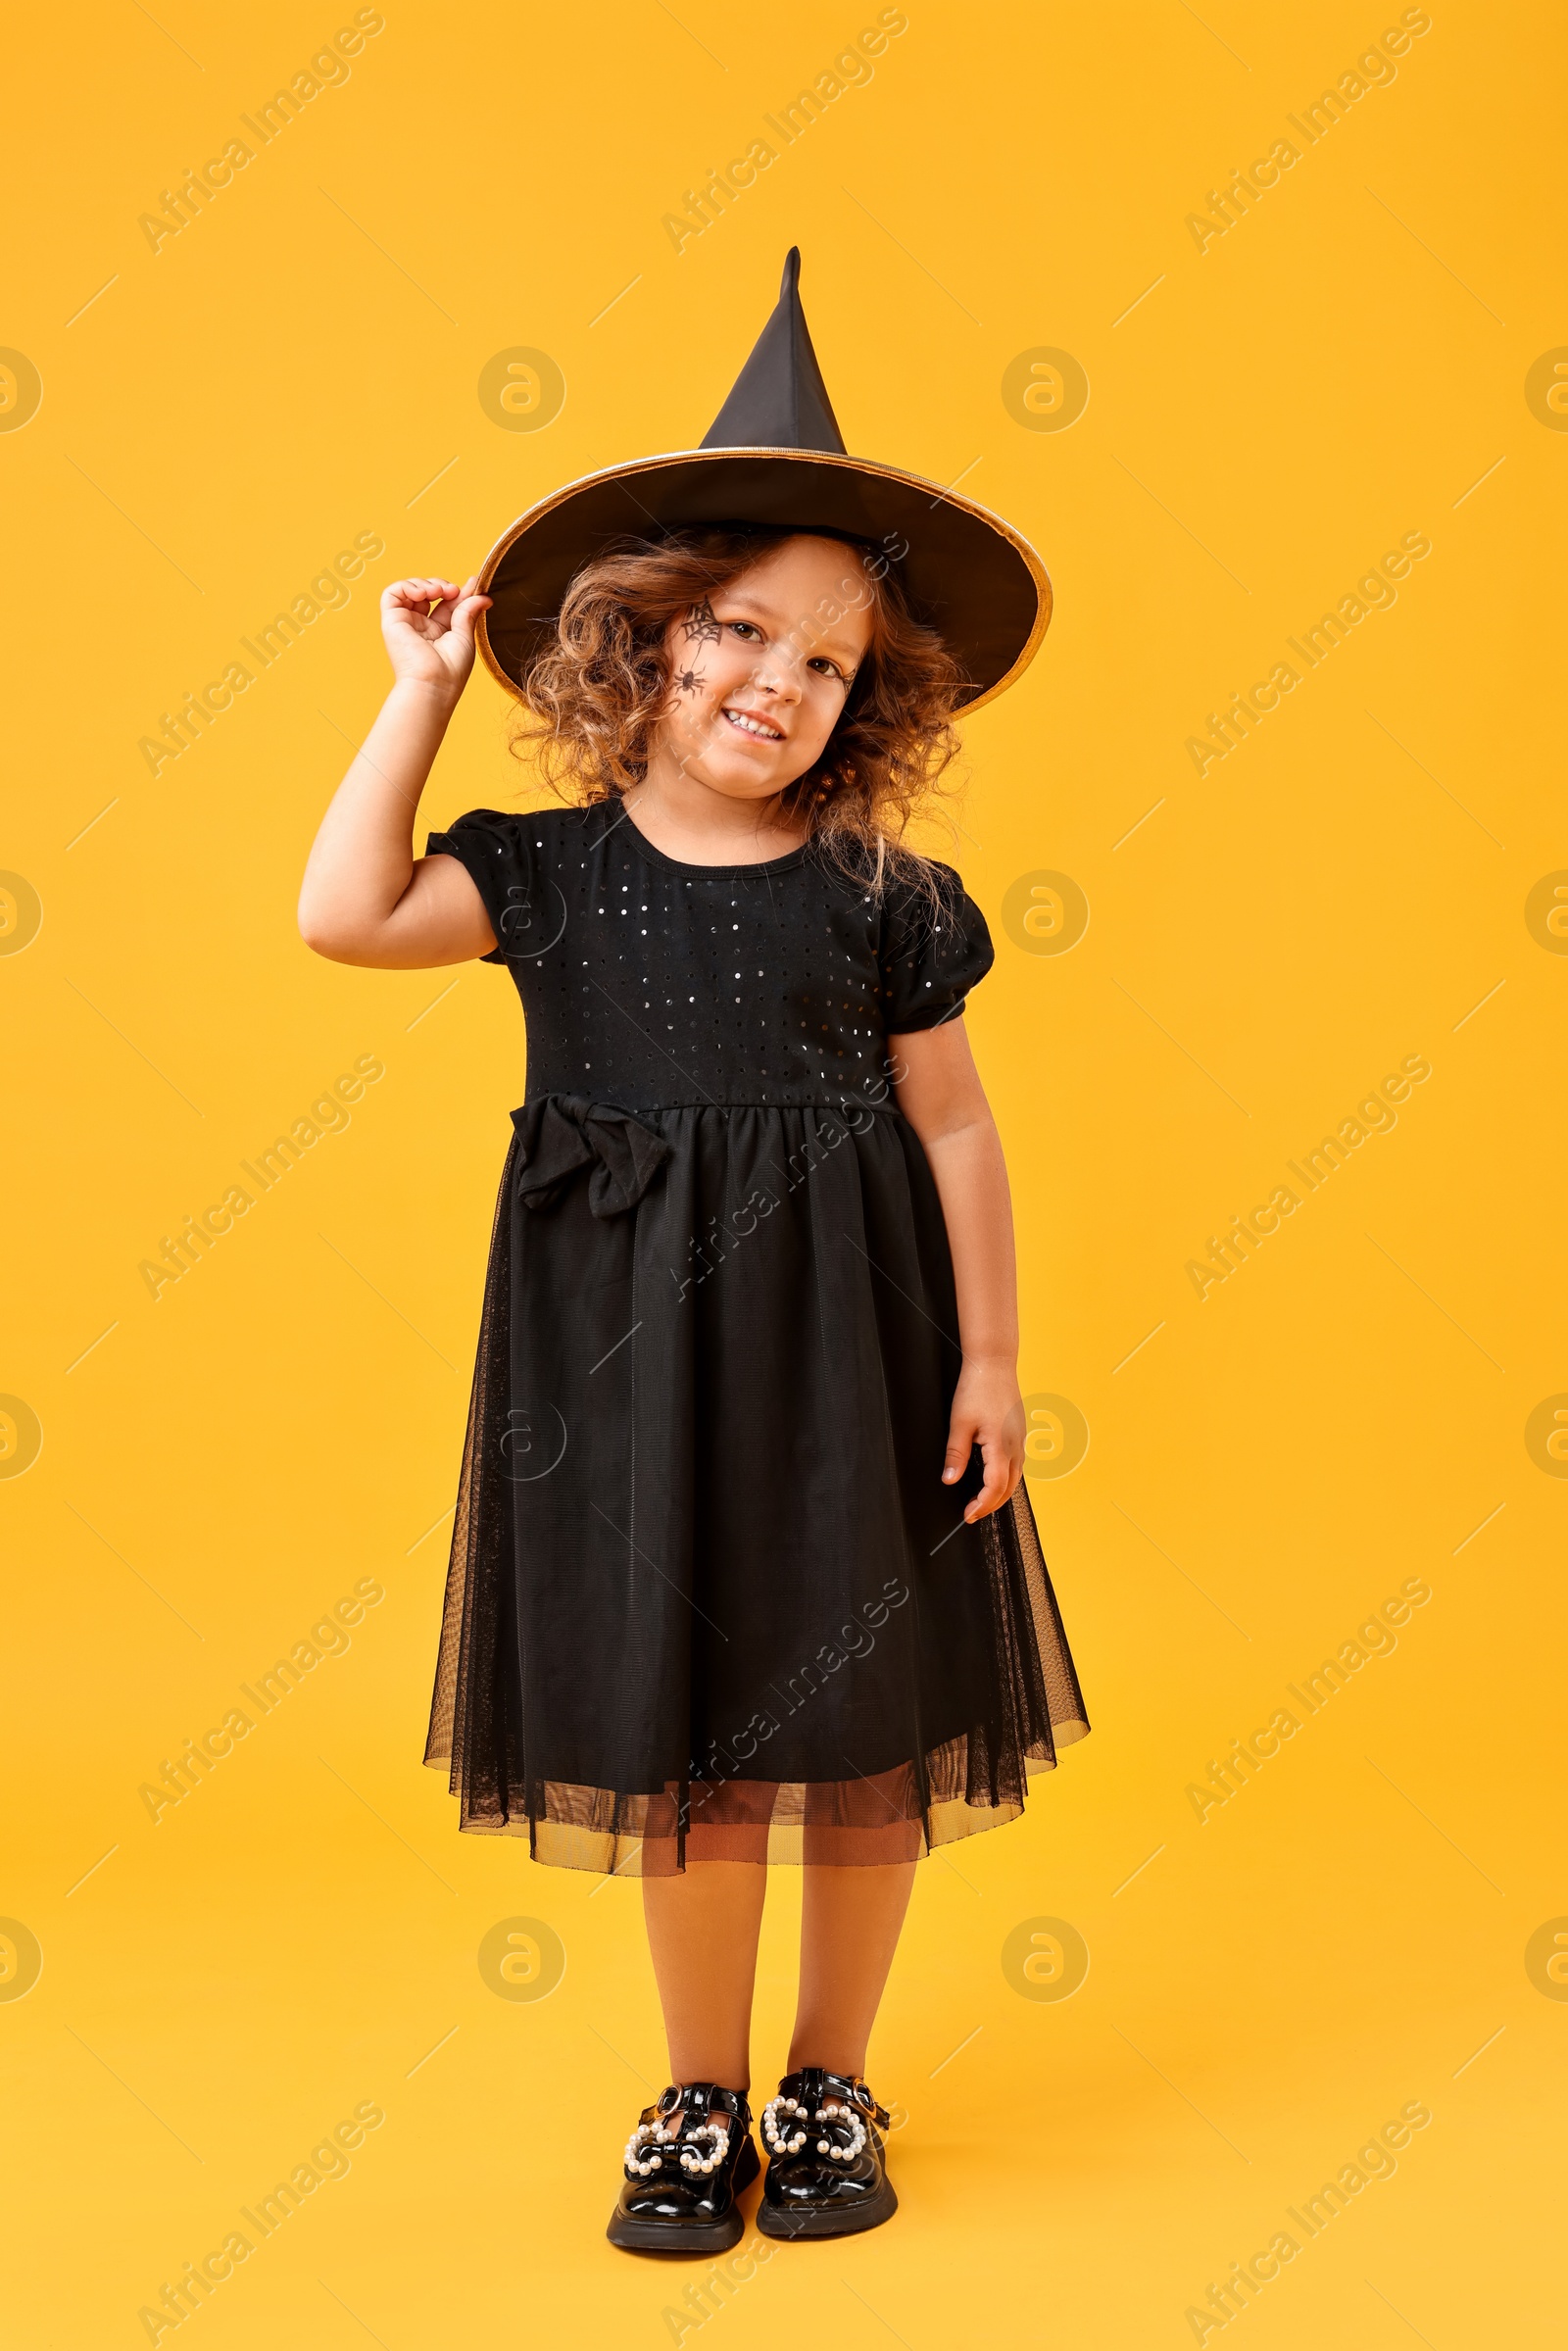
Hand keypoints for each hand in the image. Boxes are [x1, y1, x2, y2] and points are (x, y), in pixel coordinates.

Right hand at [381, 574, 491, 696]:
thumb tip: (483, 596)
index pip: (448, 603)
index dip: (460, 590)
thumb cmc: (451, 669)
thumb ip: (469, 611)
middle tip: (454, 592)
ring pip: (411, 590)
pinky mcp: (392, 621)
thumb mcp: (465, 636)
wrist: (433, 683)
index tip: (475, 584)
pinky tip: (424, 593)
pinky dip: (408, 586)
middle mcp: (422, 627)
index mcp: (440, 633)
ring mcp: (406, 623)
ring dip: (427, 583)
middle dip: (444, 585)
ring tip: (439, 592)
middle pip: (430, 593)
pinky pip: (393, 593)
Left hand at [941, 1358, 1025, 1522]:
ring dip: (999, 1493)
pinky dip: (1006, 1478)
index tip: (967, 1515)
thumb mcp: (959, 1423)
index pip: (995, 1488)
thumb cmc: (977, 1389)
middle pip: (1009, 1488)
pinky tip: (993, 1477)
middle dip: (991, 1505)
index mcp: (1001, 1447)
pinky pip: (1017, 1464)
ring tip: (981, 1501)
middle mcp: (1016, 1446)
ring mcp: (1021, 1440)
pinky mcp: (1020, 1433)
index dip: (981, 1505)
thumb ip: (956, 1455)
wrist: (994, 1364)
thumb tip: (950, 1480)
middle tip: (972, 1513)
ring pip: (1015, 1478)